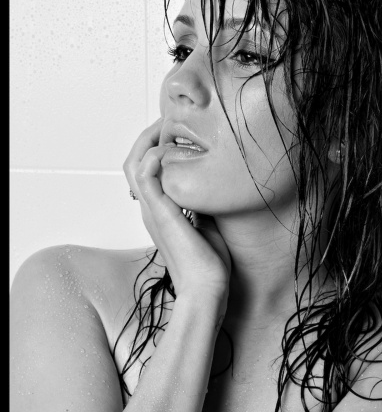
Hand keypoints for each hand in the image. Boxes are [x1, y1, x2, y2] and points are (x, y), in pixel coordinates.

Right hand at [123, 120, 230, 303]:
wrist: (207, 290)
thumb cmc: (209, 265)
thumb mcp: (208, 223)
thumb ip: (204, 203)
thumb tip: (217, 184)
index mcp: (160, 211)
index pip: (147, 169)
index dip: (157, 145)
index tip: (178, 132)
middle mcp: (151, 209)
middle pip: (134, 160)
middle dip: (150, 136)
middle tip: (170, 121)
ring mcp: (153, 212)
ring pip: (134, 163)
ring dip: (148, 140)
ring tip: (167, 127)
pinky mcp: (161, 215)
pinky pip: (145, 178)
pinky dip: (152, 159)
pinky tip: (167, 151)